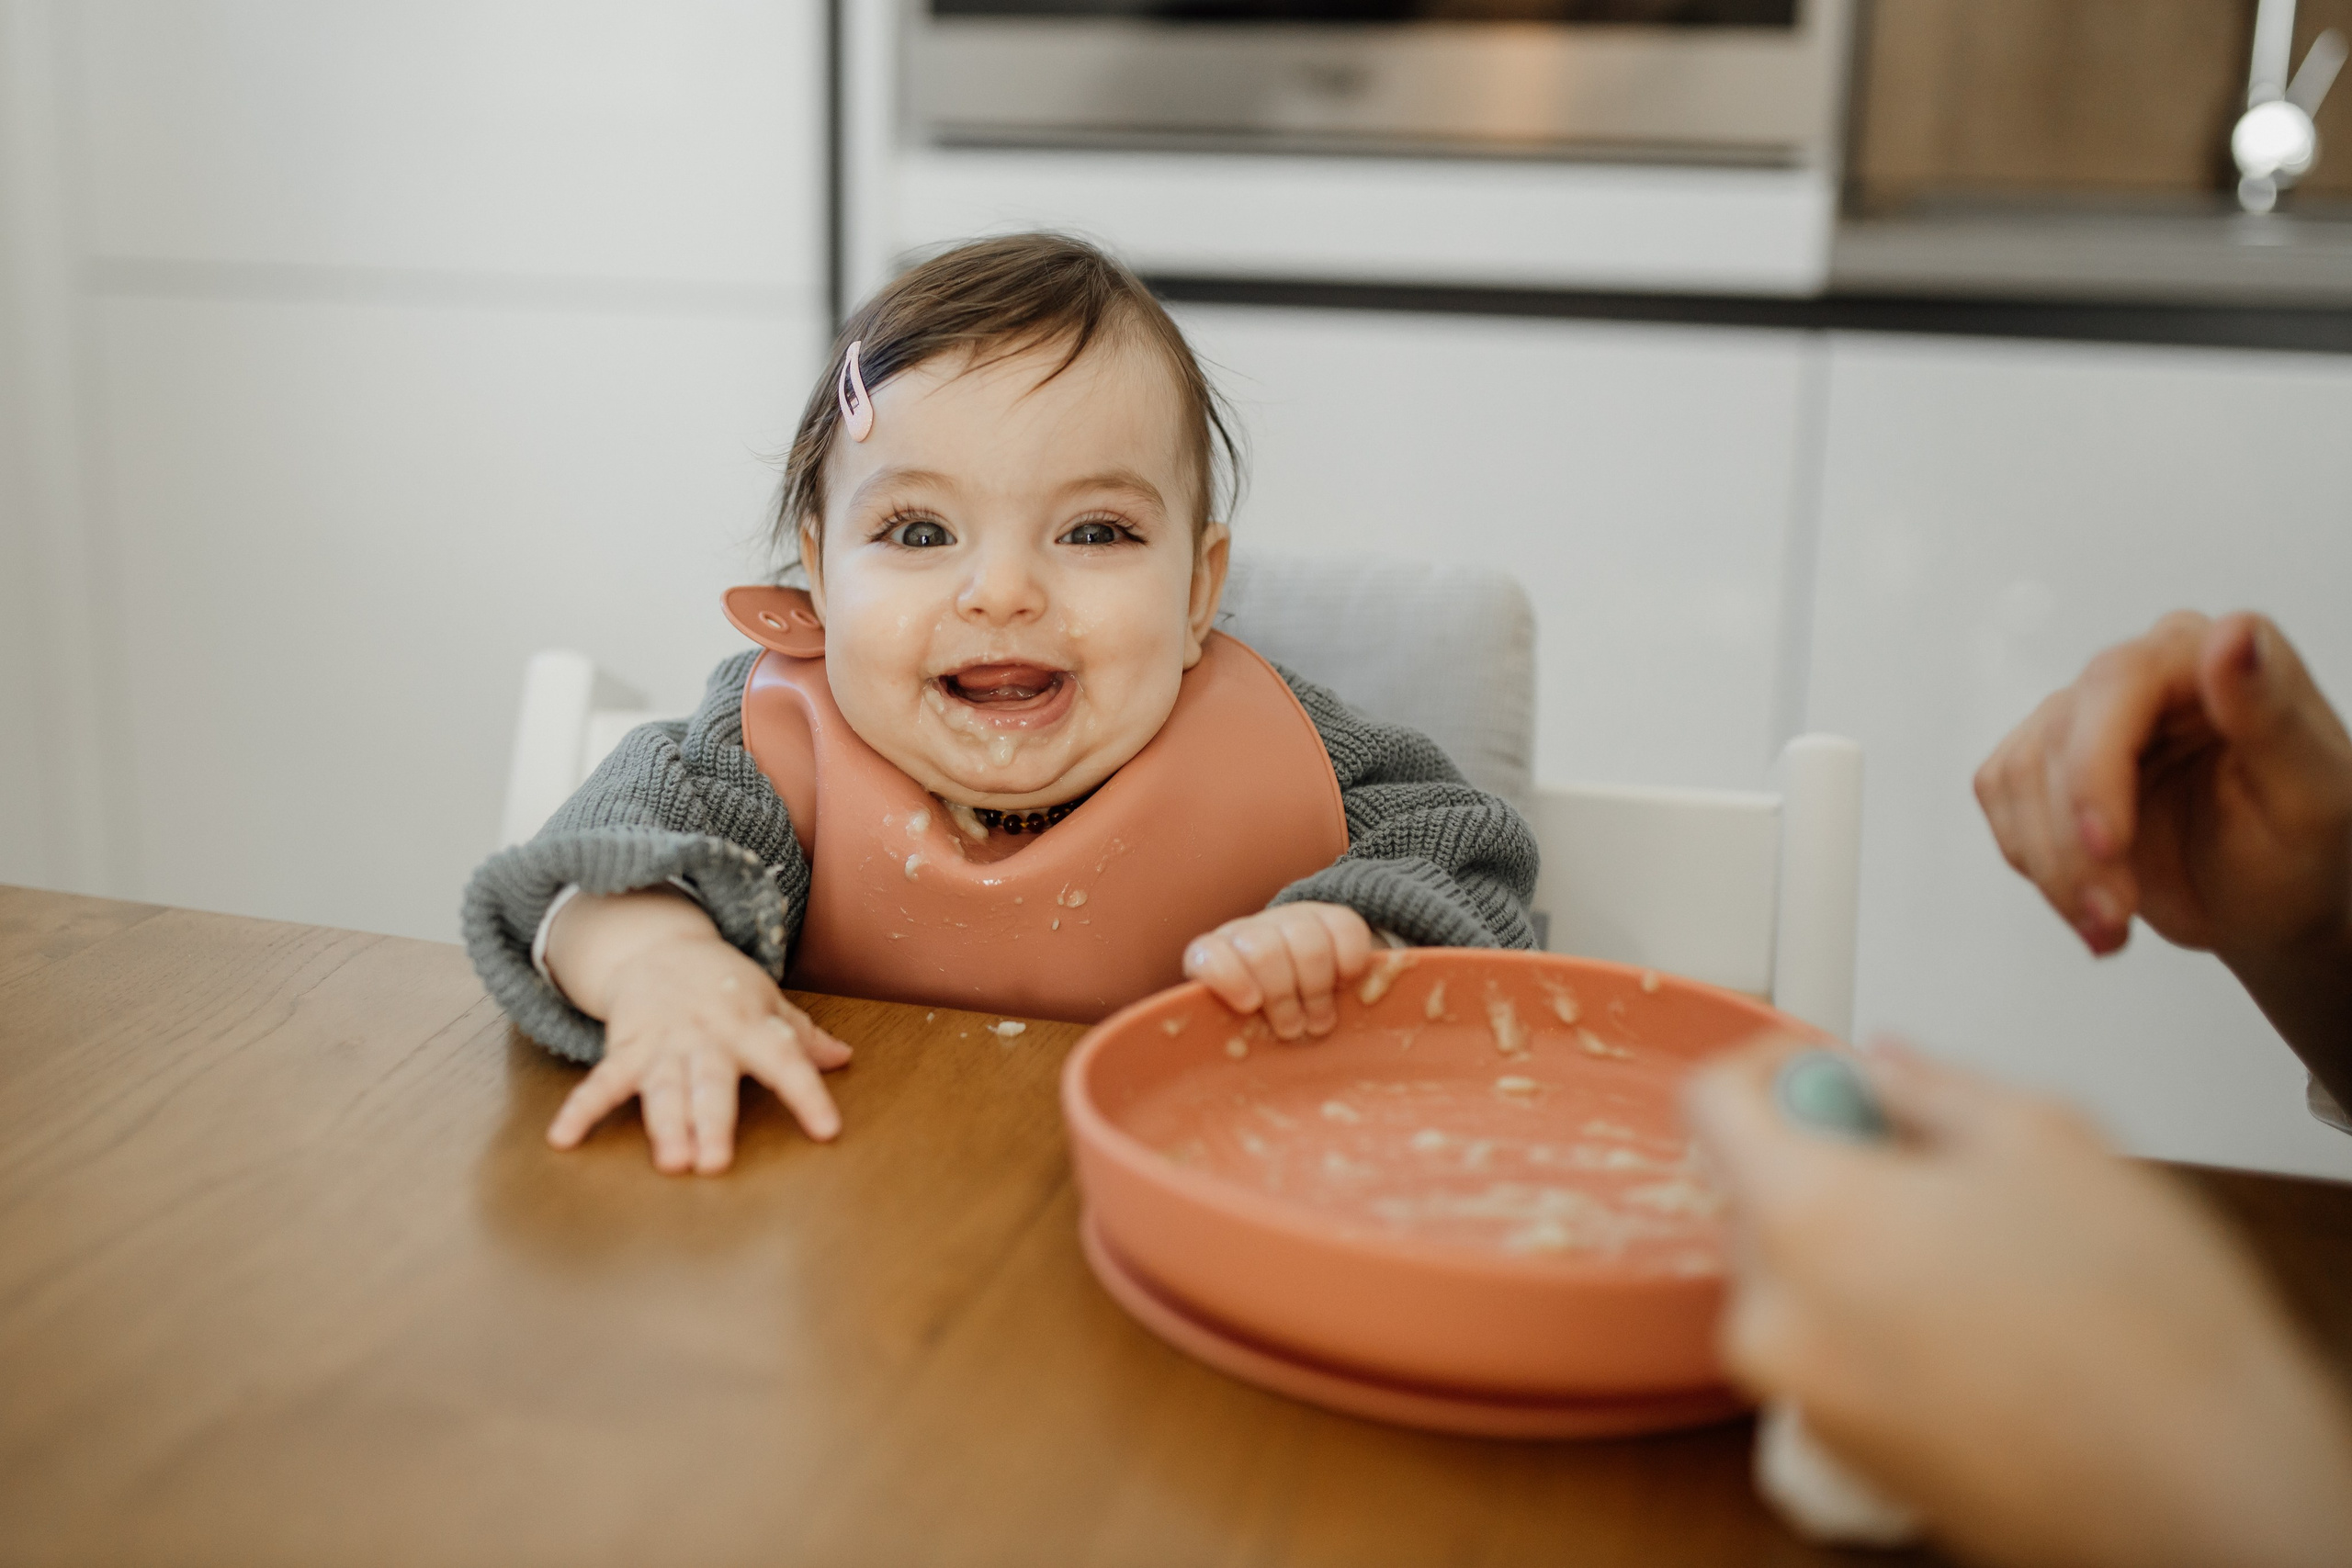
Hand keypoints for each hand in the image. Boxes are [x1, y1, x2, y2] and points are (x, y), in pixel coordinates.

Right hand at [543, 889, 851, 1173]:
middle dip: (713, 1121)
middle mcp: (707, 1038)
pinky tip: (564, 1138)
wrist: (659, 947)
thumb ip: (801, 1035)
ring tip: (672, 1161)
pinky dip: (581, 1110)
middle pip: (712, 1083)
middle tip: (715, 1162)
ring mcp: (663, 1045)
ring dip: (666, 1124)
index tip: (827, 1130)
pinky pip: (602, 1083)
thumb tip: (843, 1058)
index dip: (808, 1095)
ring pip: (664, 1088)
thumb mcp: (766, 1000)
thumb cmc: (723, 984)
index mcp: (750, 1026)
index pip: (786, 1061)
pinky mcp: (626, 1050)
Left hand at [1182, 902, 1374, 1038]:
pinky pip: (1345, 930)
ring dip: (1317, 990)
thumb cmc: (1258, 1024)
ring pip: (1307, 943)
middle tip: (1293, 1030)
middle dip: (1283, 997)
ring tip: (1320, 1022)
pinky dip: (1349, 964)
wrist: (1299, 982)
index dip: (1229, 976)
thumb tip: (1217, 1079)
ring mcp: (1291, 921)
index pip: (1209, 955)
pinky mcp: (1332, 917)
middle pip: (1264, 952)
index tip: (1250, 1005)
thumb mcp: (1234, 1034)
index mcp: (1213, 959)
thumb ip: (1224, 1041)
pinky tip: (1344, 986)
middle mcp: (1249, 933)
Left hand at [1687, 1037, 2351, 1567]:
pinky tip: (1979, 1322)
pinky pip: (1828, 1348)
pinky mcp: (1843, 1450)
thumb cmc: (2142, 1328)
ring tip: (1979, 1252)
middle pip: (1754, 1192)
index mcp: (1806, 1219)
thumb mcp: (2044, 1137)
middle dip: (1829, 1160)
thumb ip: (1930, 1086)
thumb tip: (1881, 1070)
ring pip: (1795, 1274)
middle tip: (1929, 1159)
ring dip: (1857, 1241)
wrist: (2206, 1493)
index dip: (1772, 1064)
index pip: (1711, 1102)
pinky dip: (1877, 1316)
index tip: (1826, 1068)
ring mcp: (1802, 1395)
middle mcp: (1775, 1316)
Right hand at [1973, 610, 2351, 960]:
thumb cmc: (2304, 849)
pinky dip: (2037, 866)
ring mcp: (2086, 715)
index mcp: (2209, 657)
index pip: (2119, 682)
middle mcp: (2142, 673)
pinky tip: (2089, 901)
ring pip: (2021, 777)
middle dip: (2075, 840)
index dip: (2096, 767)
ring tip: (2110, 921)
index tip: (2107, 845)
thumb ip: (2270, 712)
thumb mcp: (2311, 792)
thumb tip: (2231, 638)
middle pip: (2060, 736)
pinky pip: (2001, 801)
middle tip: (2114, 912)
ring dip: (2056, 866)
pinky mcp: (2047, 760)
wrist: (2274, 902)